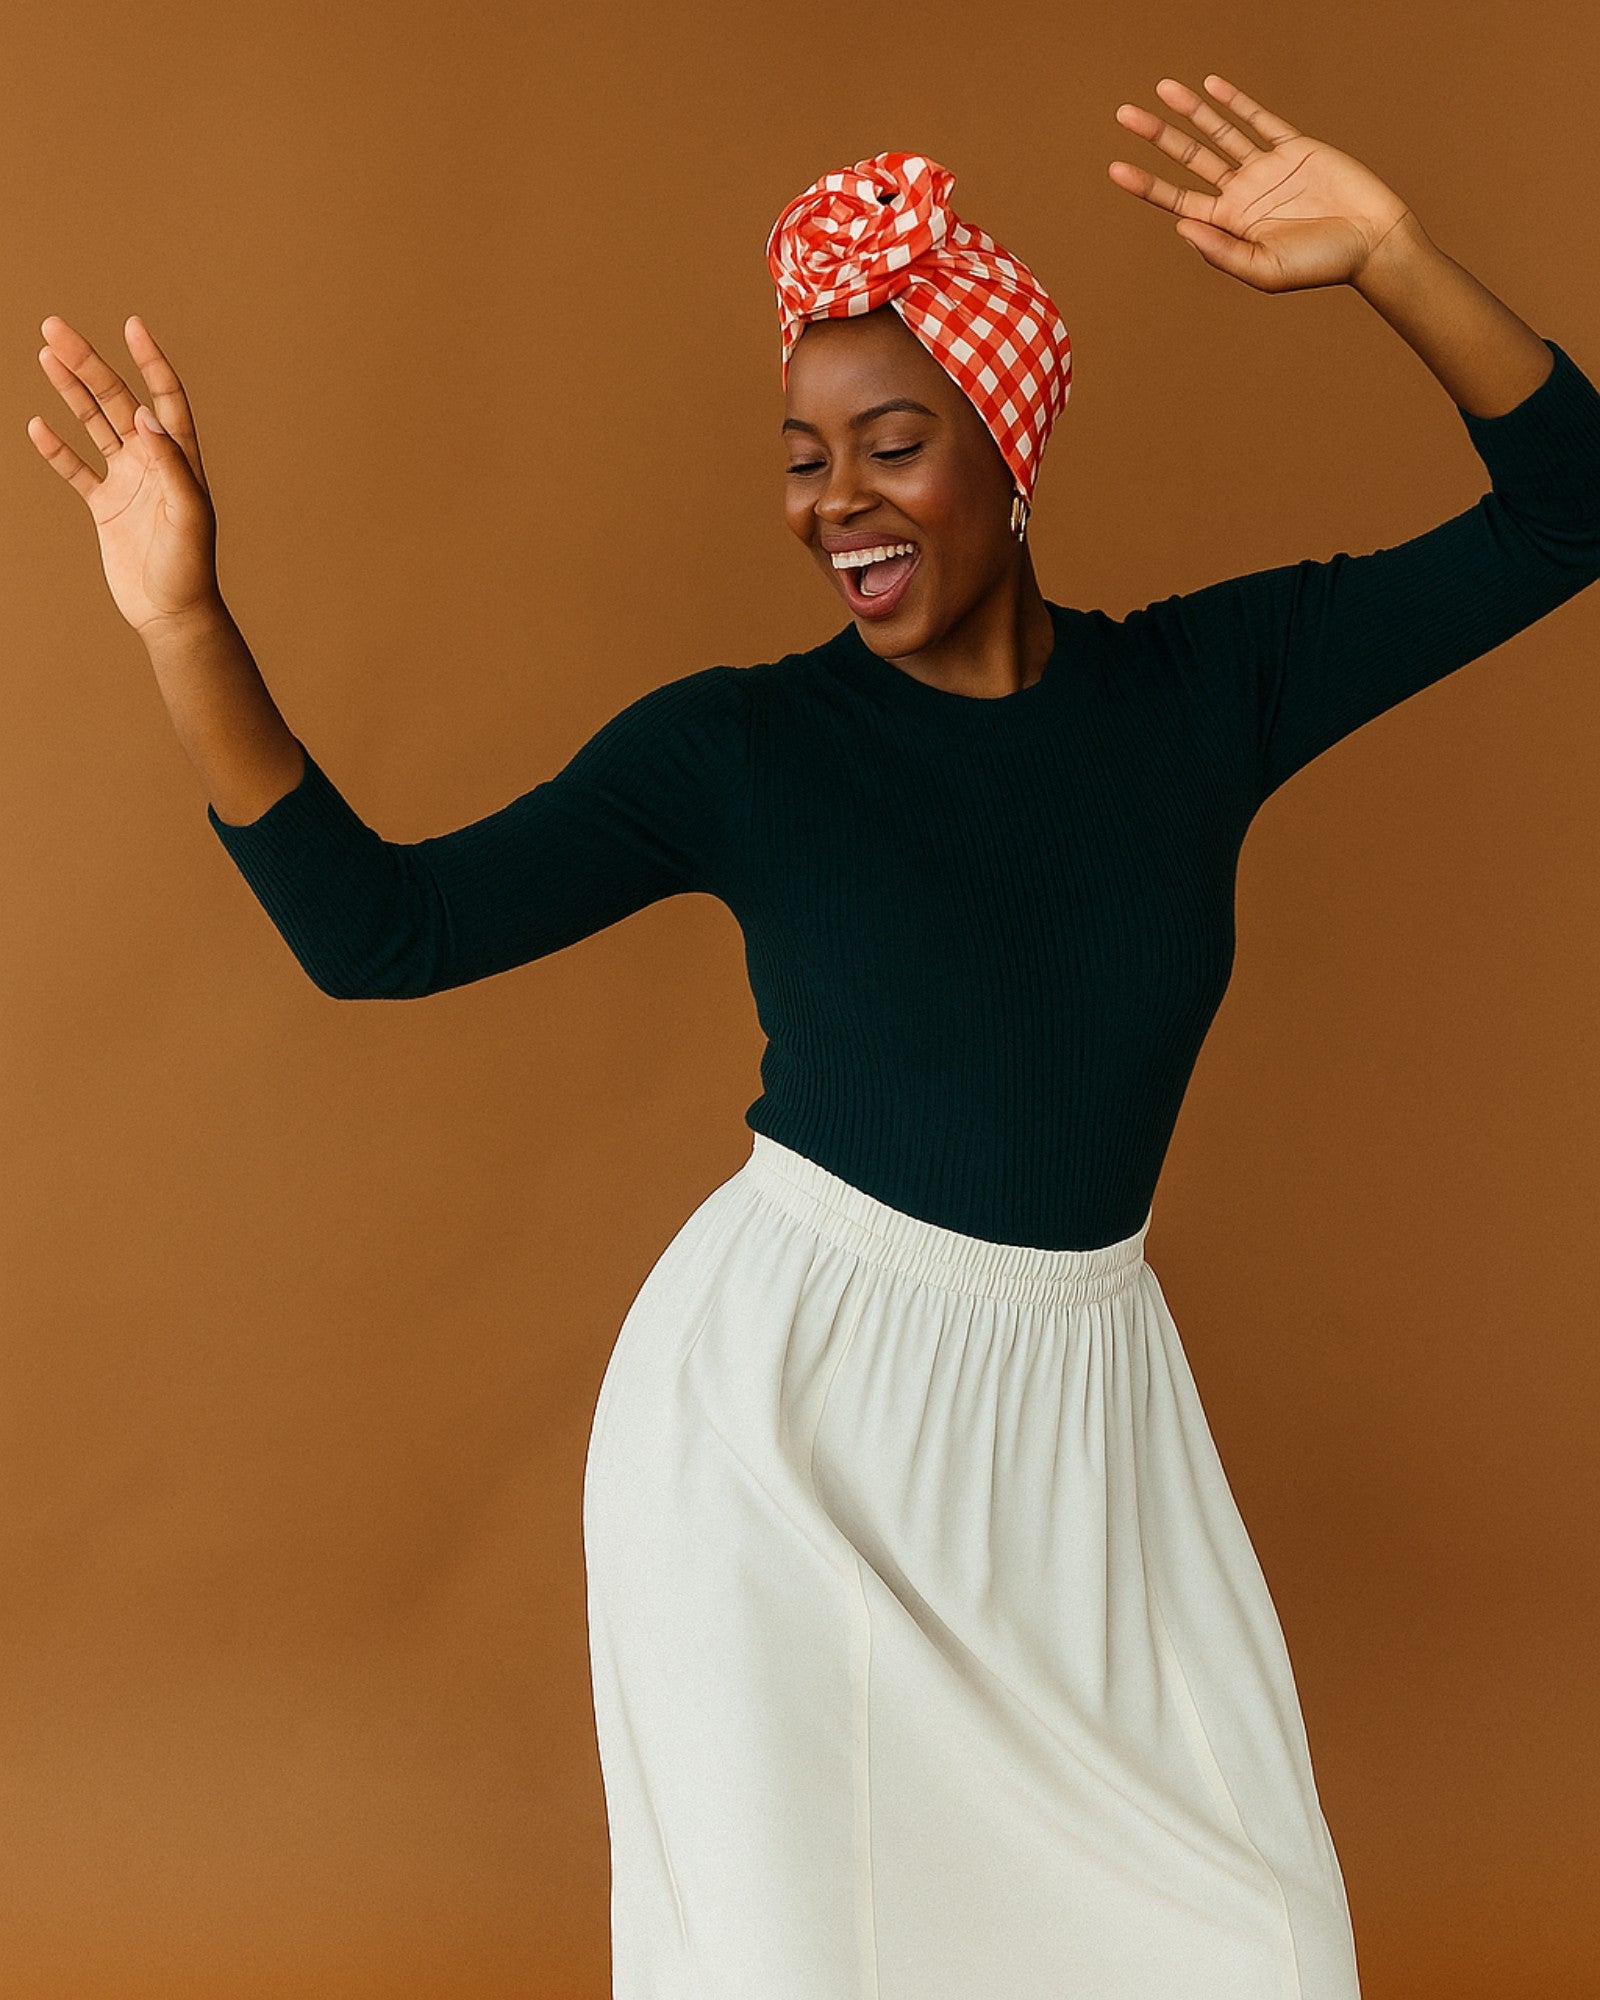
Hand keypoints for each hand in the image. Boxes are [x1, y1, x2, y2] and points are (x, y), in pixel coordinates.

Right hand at [28, 314, 222, 638]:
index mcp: (180, 459)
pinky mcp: (105, 507)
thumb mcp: (188, 515)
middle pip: (117, 400)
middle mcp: (153, 463)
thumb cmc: (190, 567)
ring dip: (71, 390)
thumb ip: (171, 465)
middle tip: (54, 328)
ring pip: (94, 424)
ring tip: (46, 354)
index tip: (132, 325)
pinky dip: (56, 448)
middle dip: (88, 363)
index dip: (150, 361)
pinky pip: (77, 469)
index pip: (165, 397)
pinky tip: (37, 423)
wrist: (172, 613)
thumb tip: (146, 418)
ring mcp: (127, 482)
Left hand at [1108, 73, 1415, 292]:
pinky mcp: (1296, 147)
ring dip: (1191, 111)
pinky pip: (1260, 119)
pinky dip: (1236, 102)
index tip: (1115, 168)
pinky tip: (1212, 87)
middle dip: (1157, 137)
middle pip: (1190, 158)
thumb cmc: (1320, 266)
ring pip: (1220, 133)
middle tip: (1124, 114)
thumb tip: (1180, 226)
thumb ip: (1221, 251)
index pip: (1178, 200)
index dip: (1147, 184)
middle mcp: (1242, 194)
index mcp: (1230, 225)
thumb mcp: (1264, 270)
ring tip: (1163, 89)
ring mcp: (1267, 168)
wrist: (1372, 241)